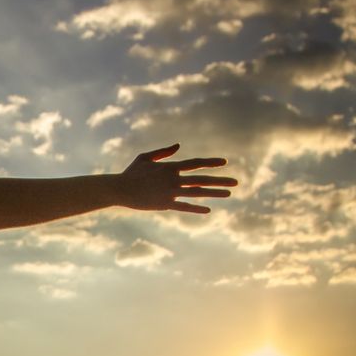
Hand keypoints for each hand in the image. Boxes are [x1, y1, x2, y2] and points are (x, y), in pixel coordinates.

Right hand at [117, 143, 235, 213]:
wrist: (119, 189)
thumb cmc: (131, 173)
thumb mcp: (145, 158)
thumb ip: (163, 152)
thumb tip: (178, 146)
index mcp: (170, 166)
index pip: (195, 163)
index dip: (210, 162)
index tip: (224, 162)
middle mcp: (173, 179)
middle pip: (201, 179)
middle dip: (220, 180)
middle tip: (236, 182)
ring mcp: (170, 192)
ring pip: (197, 192)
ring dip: (214, 193)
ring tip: (229, 194)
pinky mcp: (164, 204)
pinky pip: (184, 206)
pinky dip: (196, 208)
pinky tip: (208, 210)